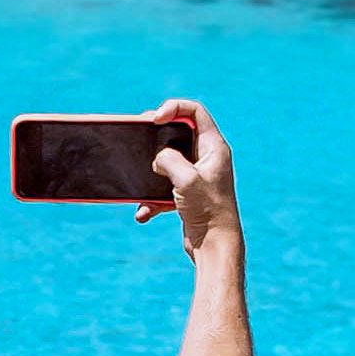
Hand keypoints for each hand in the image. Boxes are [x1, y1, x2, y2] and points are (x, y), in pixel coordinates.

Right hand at [140, 96, 239, 257]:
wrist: (215, 248)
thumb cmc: (208, 211)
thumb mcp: (185, 179)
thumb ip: (168, 159)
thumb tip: (158, 159)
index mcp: (214, 148)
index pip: (195, 112)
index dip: (173, 107)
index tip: (155, 118)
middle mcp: (207, 158)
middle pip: (178, 133)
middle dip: (156, 135)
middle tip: (140, 136)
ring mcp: (196, 177)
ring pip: (167, 162)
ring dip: (151, 171)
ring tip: (139, 174)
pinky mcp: (187, 195)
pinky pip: (163, 188)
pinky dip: (151, 198)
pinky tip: (144, 212)